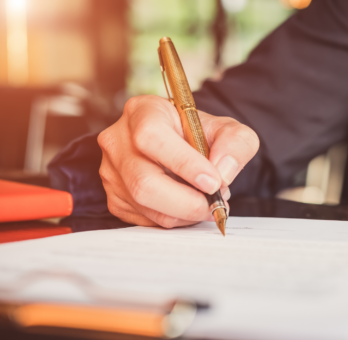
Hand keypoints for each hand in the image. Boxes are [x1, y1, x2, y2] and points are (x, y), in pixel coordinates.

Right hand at [97, 95, 258, 227]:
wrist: (183, 145)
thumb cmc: (200, 134)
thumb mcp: (227, 130)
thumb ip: (236, 144)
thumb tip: (223, 172)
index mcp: (143, 111)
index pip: (152, 137)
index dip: (184, 164)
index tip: (213, 182)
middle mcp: (118, 140)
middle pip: (143, 182)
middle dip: (186, 202)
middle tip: (215, 204)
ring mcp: (112, 171)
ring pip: (145, 204)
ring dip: (184, 213)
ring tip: (207, 203)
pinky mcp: (115, 197)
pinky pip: (145, 218)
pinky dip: (174, 219)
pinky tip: (188, 206)